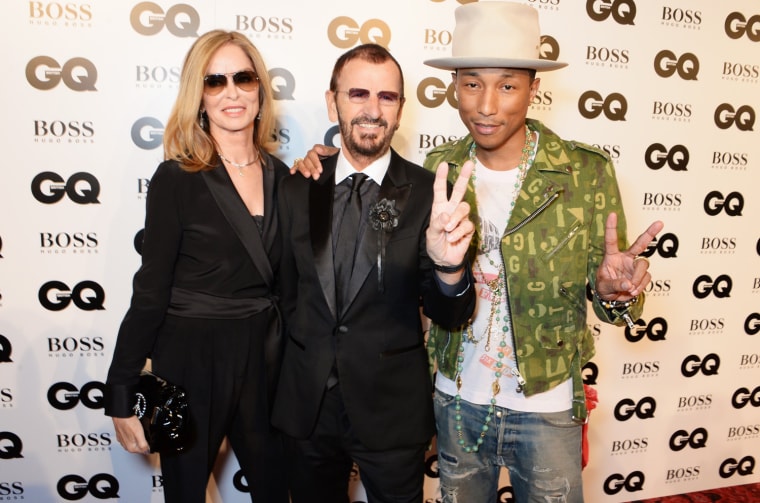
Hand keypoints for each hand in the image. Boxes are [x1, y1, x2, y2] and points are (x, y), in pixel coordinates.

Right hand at [113, 416, 150, 454]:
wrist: (121, 415)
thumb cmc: (129, 423)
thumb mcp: (140, 435)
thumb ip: (143, 445)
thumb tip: (147, 451)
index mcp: (131, 448)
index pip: (143, 452)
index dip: (148, 448)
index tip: (151, 444)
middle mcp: (125, 446)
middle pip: (138, 448)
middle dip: (143, 444)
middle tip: (147, 438)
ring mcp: (122, 440)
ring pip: (133, 443)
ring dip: (138, 441)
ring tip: (142, 434)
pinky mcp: (121, 435)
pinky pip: (129, 438)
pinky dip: (133, 436)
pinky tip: (135, 431)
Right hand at [289, 144, 337, 178]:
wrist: (339, 164)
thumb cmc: (336, 157)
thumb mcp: (334, 153)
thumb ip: (327, 150)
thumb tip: (319, 149)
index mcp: (319, 150)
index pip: (313, 152)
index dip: (316, 161)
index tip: (320, 169)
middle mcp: (312, 155)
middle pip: (308, 159)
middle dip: (312, 168)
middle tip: (316, 175)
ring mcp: (307, 160)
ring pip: (302, 162)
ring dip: (304, 169)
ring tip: (308, 175)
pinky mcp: (304, 166)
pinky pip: (297, 165)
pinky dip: (294, 168)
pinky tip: (293, 172)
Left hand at [426, 161, 474, 282]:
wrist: (444, 260)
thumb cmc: (436, 244)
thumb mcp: (431, 235)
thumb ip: (437, 224)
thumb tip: (446, 215)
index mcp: (439, 208)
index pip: (440, 190)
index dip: (441, 177)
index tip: (444, 165)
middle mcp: (451, 209)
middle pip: (459, 190)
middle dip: (464, 177)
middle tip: (469, 164)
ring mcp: (461, 218)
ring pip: (464, 208)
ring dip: (455, 219)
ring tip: (448, 230)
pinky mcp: (469, 228)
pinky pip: (467, 225)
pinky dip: (458, 232)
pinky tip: (453, 238)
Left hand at [595, 212, 663, 300]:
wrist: (612, 299)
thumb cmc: (604, 287)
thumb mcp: (604, 286)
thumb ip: (615, 284)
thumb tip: (629, 284)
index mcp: (612, 256)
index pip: (611, 240)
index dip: (611, 227)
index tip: (612, 214)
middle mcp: (625, 258)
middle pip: (639, 244)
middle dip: (650, 233)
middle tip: (660, 222)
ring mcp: (635, 266)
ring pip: (643, 265)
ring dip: (637, 278)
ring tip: (629, 289)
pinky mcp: (642, 275)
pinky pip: (646, 277)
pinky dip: (640, 286)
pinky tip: (632, 291)